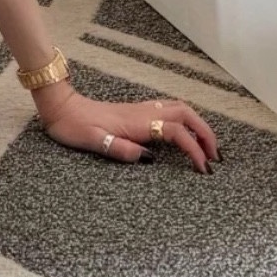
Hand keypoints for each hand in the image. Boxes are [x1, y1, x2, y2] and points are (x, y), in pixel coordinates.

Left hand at [34, 86, 220, 171]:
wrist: (60, 107)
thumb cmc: (73, 126)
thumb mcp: (91, 140)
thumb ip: (118, 149)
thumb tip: (146, 158)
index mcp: (136, 122)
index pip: (175, 132)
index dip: (193, 149)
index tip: (203, 169)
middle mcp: (142, 112)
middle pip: (185, 114)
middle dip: (205, 133)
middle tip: (216, 157)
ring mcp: (140, 109)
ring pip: (179, 109)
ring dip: (197, 125)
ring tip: (207, 147)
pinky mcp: (136, 111)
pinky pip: (169, 110)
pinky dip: (185, 120)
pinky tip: (185, 133)